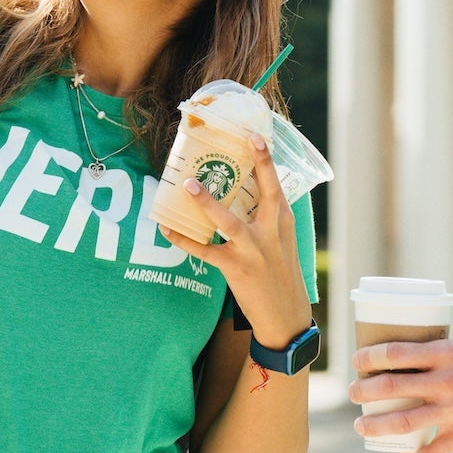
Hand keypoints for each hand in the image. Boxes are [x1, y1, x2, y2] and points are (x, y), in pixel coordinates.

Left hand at [163, 135, 310, 348]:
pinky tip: (166, 228)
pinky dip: (183, 240)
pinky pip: (203, 251)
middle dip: (257, 165)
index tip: (254, 135)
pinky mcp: (234, 268)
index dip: (266, 159)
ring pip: (227, 221)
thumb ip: (265, 219)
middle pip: (265, 192)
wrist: (286, 318)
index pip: (276, 185)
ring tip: (188, 184)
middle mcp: (271, 232)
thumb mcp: (281, 243)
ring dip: (206, 203)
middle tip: (244, 139)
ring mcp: (252, 250)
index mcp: (283, 222)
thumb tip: (240, 194)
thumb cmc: (280, 275)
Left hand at [348, 335, 452, 452]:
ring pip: (404, 422)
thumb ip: (444, 350)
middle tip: (353, 394)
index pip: (397, 354)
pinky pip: (432, 452)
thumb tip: (415, 354)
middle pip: (392, 388)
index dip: (370, 357)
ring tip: (362, 426)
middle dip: (364, 391)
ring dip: (376, 425)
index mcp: (448, 353)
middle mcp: (448, 381)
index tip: (356, 361)